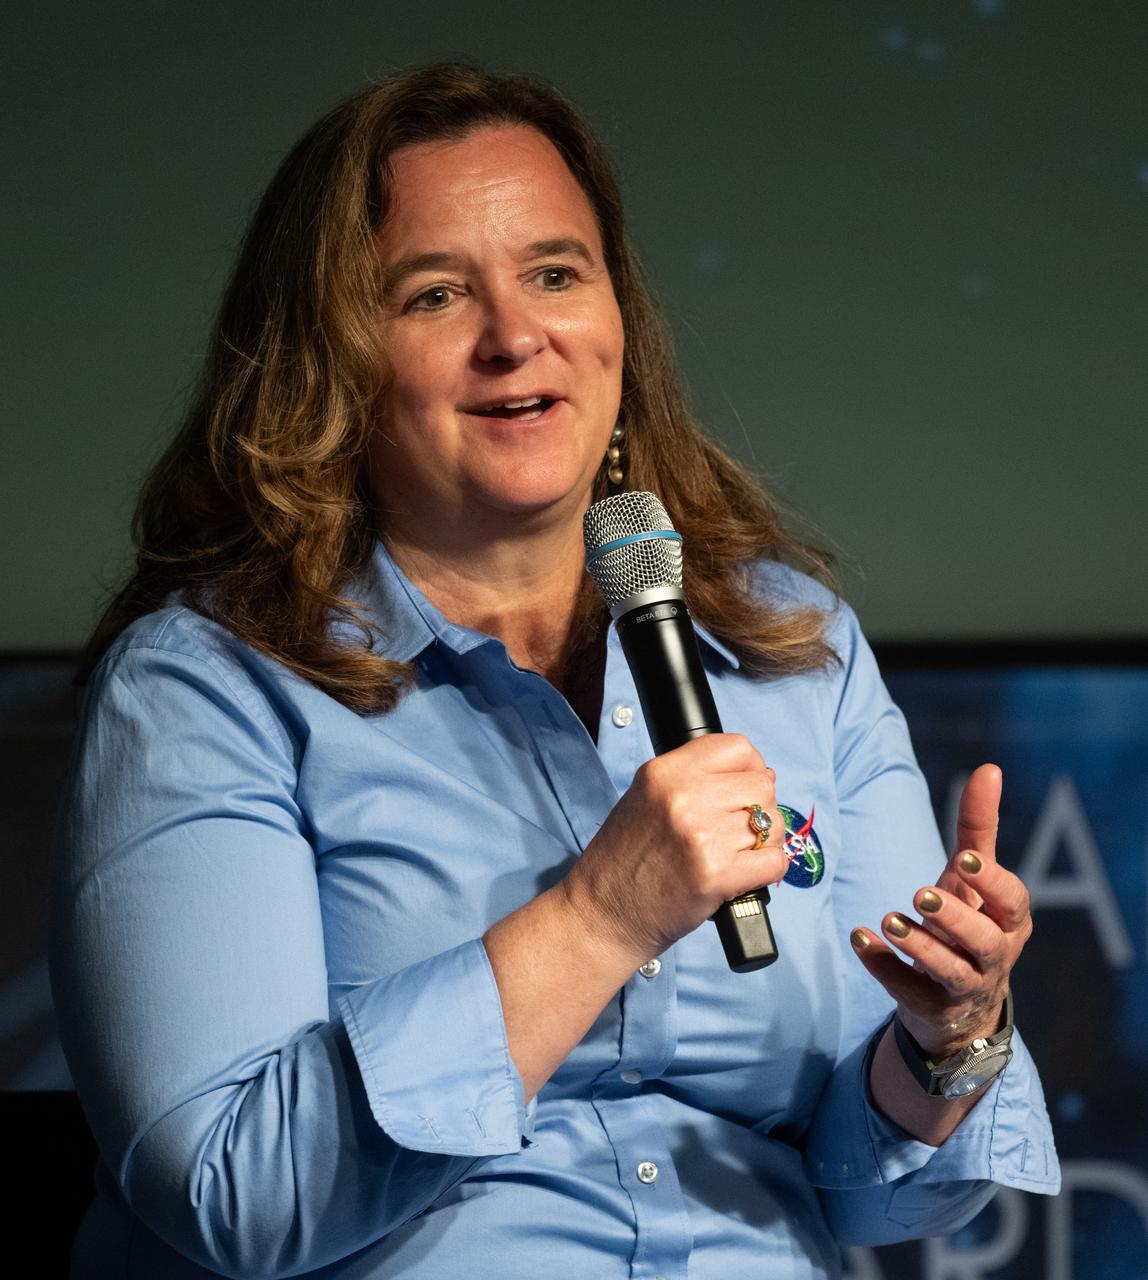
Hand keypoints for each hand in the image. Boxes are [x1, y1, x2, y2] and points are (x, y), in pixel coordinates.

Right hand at [563, 734, 789, 964]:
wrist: (603, 912)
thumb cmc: (624, 859)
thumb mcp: (645, 797)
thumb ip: (695, 780)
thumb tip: (760, 775)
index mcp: (664, 772)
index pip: (737, 747)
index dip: (750, 767)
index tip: (744, 787)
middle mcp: (683, 797)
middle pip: (761, 786)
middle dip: (760, 809)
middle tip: (739, 830)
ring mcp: (702, 836)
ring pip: (771, 825)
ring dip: (763, 843)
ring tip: (737, 855)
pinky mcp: (717, 875)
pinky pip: (774, 861)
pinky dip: (768, 870)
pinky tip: (745, 875)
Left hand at [850, 764, 1031, 1058]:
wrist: (960, 1004)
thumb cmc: (970, 922)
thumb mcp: (974, 877)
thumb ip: (979, 827)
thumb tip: (990, 768)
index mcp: (1009, 921)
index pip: (1011, 901)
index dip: (990, 882)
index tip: (963, 859)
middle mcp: (994, 957)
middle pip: (984, 941)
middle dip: (954, 918)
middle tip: (920, 893)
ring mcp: (964, 987)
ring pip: (950, 971)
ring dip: (919, 945)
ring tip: (888, 918)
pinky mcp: (931, 1008)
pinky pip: (908, 991)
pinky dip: (883, 967)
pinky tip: (858, 938)